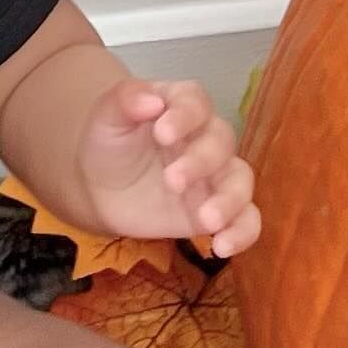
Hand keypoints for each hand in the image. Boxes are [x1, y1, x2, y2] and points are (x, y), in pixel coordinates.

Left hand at [75, 77, 260, 256]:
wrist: (101, 189)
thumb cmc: (109, 145)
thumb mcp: (106, 119)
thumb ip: (125, 101)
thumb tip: (152, 100)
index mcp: (181, 107)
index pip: (195, 102)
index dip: (185, 116)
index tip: (162, 134)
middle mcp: (207, 138)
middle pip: (221, 141)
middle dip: (200, 161)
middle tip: (171, 180)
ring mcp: (216, 176)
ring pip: (241, 180)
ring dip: (229, 200)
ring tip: (207, 220)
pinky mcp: (219, 210)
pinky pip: (246, 220)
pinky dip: (243, 233)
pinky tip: (222, 247)